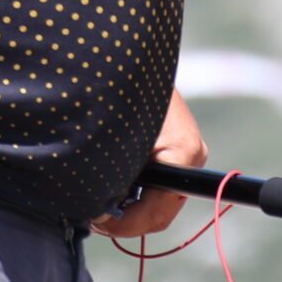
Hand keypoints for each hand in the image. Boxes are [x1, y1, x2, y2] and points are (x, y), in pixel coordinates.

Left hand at [91, 89, 207, 238]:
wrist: (124, 57)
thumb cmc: (120, 91)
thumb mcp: (113, 137)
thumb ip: (112, 177)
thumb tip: (97, 211)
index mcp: (183, 154)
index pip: (156, 212)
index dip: (124, 224)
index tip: (95, 219)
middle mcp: (192, 157)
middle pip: (159, 213)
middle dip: (123, 220)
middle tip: (89, 215)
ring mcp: (186, 155)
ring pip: (155, 202)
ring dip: (124, 208)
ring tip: (94, 200)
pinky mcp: (174, 151)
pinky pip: (154, 186)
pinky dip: (129, 192)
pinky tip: (106, 184)